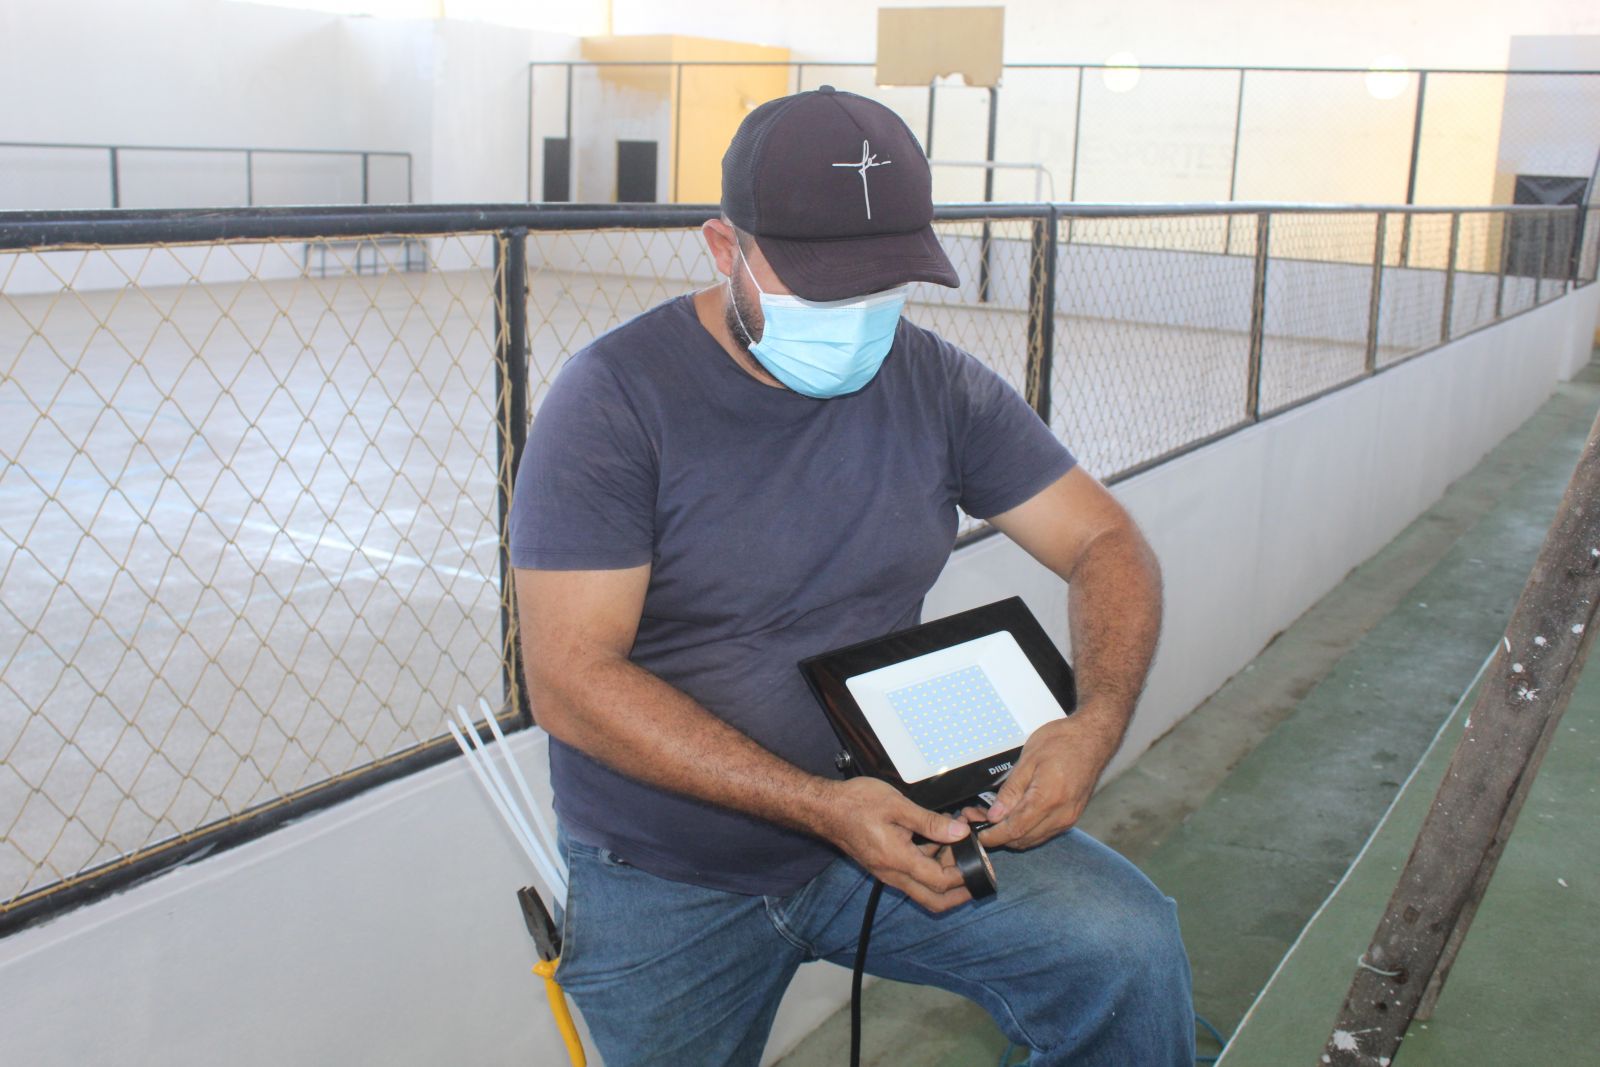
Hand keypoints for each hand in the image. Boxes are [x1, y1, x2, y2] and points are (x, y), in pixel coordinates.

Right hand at [817, 777, 973, 911]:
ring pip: (923, 890)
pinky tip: (937, 843)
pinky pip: (912, 877)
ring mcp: (887, 872)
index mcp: (898, 860)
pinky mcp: (883, 865)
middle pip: (933, 900)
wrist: (826, 809)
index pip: (940, 882)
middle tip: (978, 876)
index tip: (979, 862)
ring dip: (944, 878)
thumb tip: (959, 832)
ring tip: (958, 849)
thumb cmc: (856, 804)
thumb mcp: (898, 805)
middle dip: (959, 895)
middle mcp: (893, 873)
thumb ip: (930, 822)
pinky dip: (929, 867)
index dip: (964, 875)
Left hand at [970, 701, 1123, 850]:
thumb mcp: (1028, 760)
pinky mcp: (1072, 816)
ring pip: (1033, 839)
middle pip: (1023, 839)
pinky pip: (1045, 832)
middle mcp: (1062, 814)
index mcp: (1048, 798)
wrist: (1093, 737)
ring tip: (995, 816)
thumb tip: (995, 815)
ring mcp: (1069, 818)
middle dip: (999, 835)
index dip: (993, 836)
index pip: (1015, 830)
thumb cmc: (1062, 741)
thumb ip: (1010, 791)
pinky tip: (1016, 816)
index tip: (980, 834)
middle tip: (980, 819)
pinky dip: (1028, 829)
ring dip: (1013, 834)